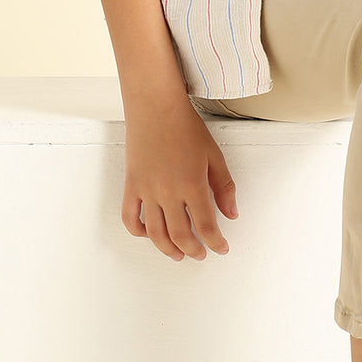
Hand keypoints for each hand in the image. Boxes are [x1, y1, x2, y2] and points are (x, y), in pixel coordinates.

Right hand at [121, 97, 239, 260]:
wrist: (156, 107)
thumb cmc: (186, 128)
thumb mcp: (214, 156)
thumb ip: (224, 187)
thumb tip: (231, 214)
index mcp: (192, 185)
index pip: (206, 226)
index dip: (216, 242)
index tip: (221, 248)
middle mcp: (168, 192)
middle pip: (180, 235)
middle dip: (193, 250)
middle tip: (201, 254)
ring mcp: (147, 191)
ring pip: (155, 233)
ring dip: (168, 249)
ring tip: (179, 254)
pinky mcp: (131, 185)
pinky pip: (130, 218)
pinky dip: (139, 232)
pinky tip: (150, 235)